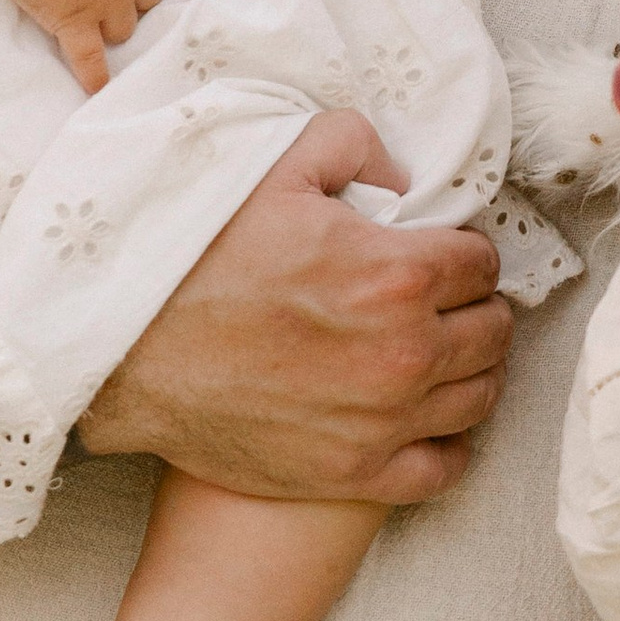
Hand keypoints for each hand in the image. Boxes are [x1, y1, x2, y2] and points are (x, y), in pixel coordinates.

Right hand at [77, 109, 513, 503]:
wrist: (126, 357)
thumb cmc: (194, 259)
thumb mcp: (270, 170)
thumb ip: (352, 146)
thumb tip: (400, 174)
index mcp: (395, 274)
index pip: (482, 261)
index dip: (461, 252)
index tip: (436, 256)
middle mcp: (404, 352)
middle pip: (493, 330)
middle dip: (473, 309)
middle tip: (439, 304)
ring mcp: (384, 421)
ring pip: (480, 396)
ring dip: (468, 371)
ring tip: (435, 355)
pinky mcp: (357, 474)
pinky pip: (445, 467)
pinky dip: (445, 444)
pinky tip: (421, 419)